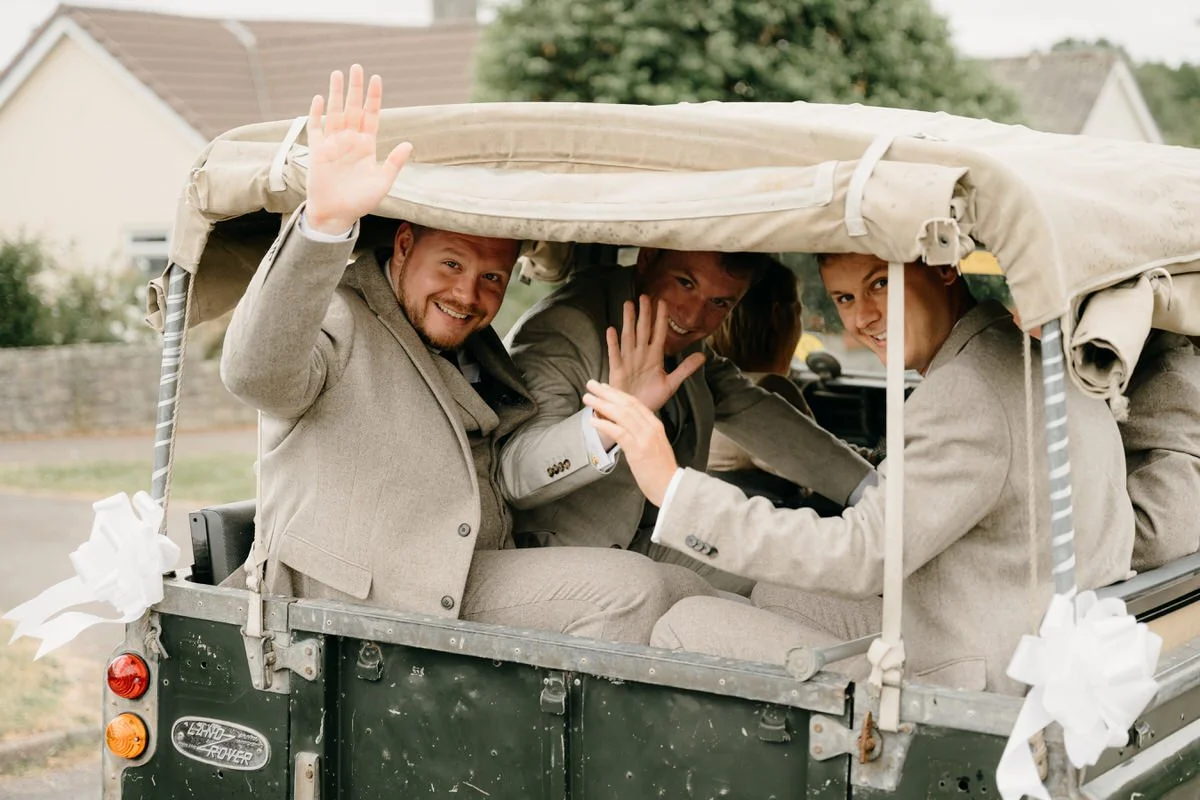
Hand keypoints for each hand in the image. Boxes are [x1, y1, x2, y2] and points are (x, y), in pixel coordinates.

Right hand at [305, 65, 412, 234]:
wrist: (336, 215)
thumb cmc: (360, 201)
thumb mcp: (382, 183)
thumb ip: (394, 163)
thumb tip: (408, 144)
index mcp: (366, 145)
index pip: (371, 115)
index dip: (374, 97)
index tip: (377, 78)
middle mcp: (350, 140)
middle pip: (353, 108)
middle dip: (355, 88)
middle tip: (357, 66)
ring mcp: (332, 144)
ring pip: (335, 112)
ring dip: (336, 94)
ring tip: (338, 74)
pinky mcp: (316, 151)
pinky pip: (315, 128)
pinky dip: (316, 114)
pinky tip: (319, 99)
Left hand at [583, 380, 678, 505]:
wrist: (672, 487)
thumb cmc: (660, 470)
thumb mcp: (653, 445)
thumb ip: (640, 433)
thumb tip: (619, 426)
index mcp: (655, 425)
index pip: (634, 402)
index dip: (617, 393)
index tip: (604, 387)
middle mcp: (650, 427)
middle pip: (626, 404)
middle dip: (607, 393)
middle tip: (591, 385)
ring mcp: (645, 438)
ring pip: (621, 415)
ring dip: (602, 405)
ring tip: (588, 399)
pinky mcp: (638, 450)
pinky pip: (619, 433)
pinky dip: (605, 425)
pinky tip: (593, 421)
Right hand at [606, 295, 705, 412]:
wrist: (636, 413)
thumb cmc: (652, 397)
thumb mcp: (671, 384)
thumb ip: (685, 369)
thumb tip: (702, 356)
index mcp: (655, 356)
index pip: (659, 333)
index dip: (661, 318)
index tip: (663, 302)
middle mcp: (641, 355)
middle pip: (643, 329)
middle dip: (644, 313)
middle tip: (645, 296)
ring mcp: (629, 360)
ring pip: (629, 336)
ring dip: (629, 321)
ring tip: (629, 305)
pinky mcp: (617, 370)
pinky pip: (615, 354)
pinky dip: (613, 343)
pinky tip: (612, 330)